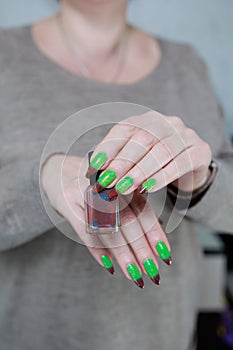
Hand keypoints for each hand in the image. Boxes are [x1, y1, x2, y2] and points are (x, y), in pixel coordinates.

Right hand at [41, 154, 171, 288]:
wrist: (57, 168)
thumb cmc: (94, 183)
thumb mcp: (115, 187)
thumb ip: (132, 206)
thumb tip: (155, 236)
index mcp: (123, 181)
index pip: (143, 211)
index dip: (155, 235)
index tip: (166, 256)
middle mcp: (107, 187)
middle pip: (128, 223)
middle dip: (142, 251)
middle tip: (153, 274)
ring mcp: (86, 195)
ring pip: (108, 230)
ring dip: (124, 256)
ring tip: (135, 276)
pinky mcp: (68, 204)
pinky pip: (85, 232)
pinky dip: (98, 250)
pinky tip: (110, 266)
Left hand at [87, 111, 211, 193]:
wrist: (191, 166)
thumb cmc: (157, 162)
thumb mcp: (138, 156)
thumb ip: (120, 160)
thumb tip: (95, 171)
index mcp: (147, 119)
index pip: (125, 129)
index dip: (109, 147)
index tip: (95, 166)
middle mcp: (167, 122)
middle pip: (142, 139)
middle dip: (122, 162)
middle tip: (108, 181)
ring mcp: (185, 134)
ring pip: (161, 151)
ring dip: (140, 171)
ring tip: (124, 187)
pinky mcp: (200, 150)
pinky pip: (181, 163)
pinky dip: (162, 176)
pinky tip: (148, 187)